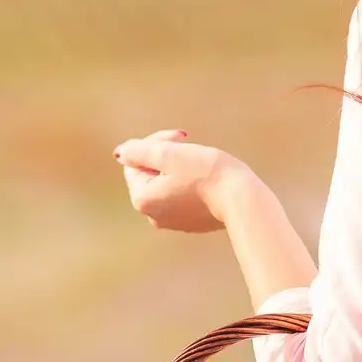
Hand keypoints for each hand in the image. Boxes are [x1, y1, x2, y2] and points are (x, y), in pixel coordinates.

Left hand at [113, 130, 253, 233]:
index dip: (157, 143)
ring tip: (200, 165)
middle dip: (166, 157)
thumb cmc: (207, 173)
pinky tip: (209, 181)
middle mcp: (153, 216)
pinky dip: (191, 184)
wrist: (241, 199)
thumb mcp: (169, 154)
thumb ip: (139, 151)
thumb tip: (121, 153)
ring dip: (179, 168)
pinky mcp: (191, 223)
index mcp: (142, 199)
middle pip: (149, 174)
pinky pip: (182, 197)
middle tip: (190, 147)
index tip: (181, 138)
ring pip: (166, 184)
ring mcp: (173, 222)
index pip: (136, 160)